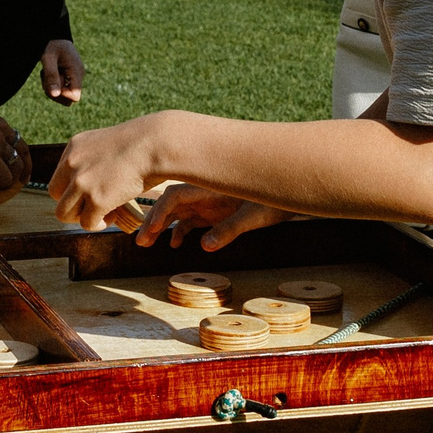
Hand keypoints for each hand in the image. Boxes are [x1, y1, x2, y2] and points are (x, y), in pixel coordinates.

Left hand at [39, 39, 83, 104]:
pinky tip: (48, 72)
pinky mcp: (67, 78)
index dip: (62, 94)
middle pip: (68, 100)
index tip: (53, 82)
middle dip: (55, 93)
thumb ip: (51, 75)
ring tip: (46, 72)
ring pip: (62, 96)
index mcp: (77, 72)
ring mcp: (73, 78)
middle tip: (47, 76)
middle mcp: (78, 77)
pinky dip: (50, 84)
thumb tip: (55, 95)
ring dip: (50, 88)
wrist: (54, 35)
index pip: (75, 96)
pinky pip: (59, 89)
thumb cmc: (51, 44)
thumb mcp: (48, 57)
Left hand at [49, 114, 166, 229]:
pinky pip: (87, 223)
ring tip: (102, 215)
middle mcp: (73, 164)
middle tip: (94, 206)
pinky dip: (98, 225)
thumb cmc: (141, 145)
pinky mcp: (97, 200)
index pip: (59, 176)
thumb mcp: (107, 144)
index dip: (72, 190)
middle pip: (55, 195)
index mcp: (74, 147)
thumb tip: (90, 181)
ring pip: (64, 213)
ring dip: (82, 217)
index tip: (90, 193)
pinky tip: (112, 217)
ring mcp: (82, 182)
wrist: (156, 145)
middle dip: (73, 204)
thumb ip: (92, 159)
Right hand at [134, 184, 295, 252]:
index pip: (175, 195)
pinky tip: (176, 244)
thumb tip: (204, 246)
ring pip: (178, 211)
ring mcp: (209, 200)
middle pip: (171, 202)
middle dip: (154, 220)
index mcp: (210, 186)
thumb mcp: (254, 217)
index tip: (149, 231)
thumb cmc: (274, 201)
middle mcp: (205, 191)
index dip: (159, 213)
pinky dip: (181, 230)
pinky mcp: (215, 210)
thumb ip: (229, 230)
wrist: (292, 193)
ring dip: (163, 225)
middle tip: (140, 241)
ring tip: (149, 243)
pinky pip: (192, 219)